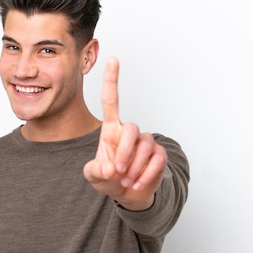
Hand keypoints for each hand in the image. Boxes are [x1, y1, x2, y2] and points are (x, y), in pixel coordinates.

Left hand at [83, 58, 167, 210]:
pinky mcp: (159, 154)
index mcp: (111, 130)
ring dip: (134, 167)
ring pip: (145, 147)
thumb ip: (94, 171)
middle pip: (131, 129)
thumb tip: (107, 168)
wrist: (128, 193)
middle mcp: (129, 131)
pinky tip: (137, 183)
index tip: (113, 59)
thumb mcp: (94, 176)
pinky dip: (145, 175)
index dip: (112, 80)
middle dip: (124, 152)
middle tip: (117, 171)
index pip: (111, 100)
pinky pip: (156, 160)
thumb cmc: (109, 178)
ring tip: (126, 180)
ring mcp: (146, 142)